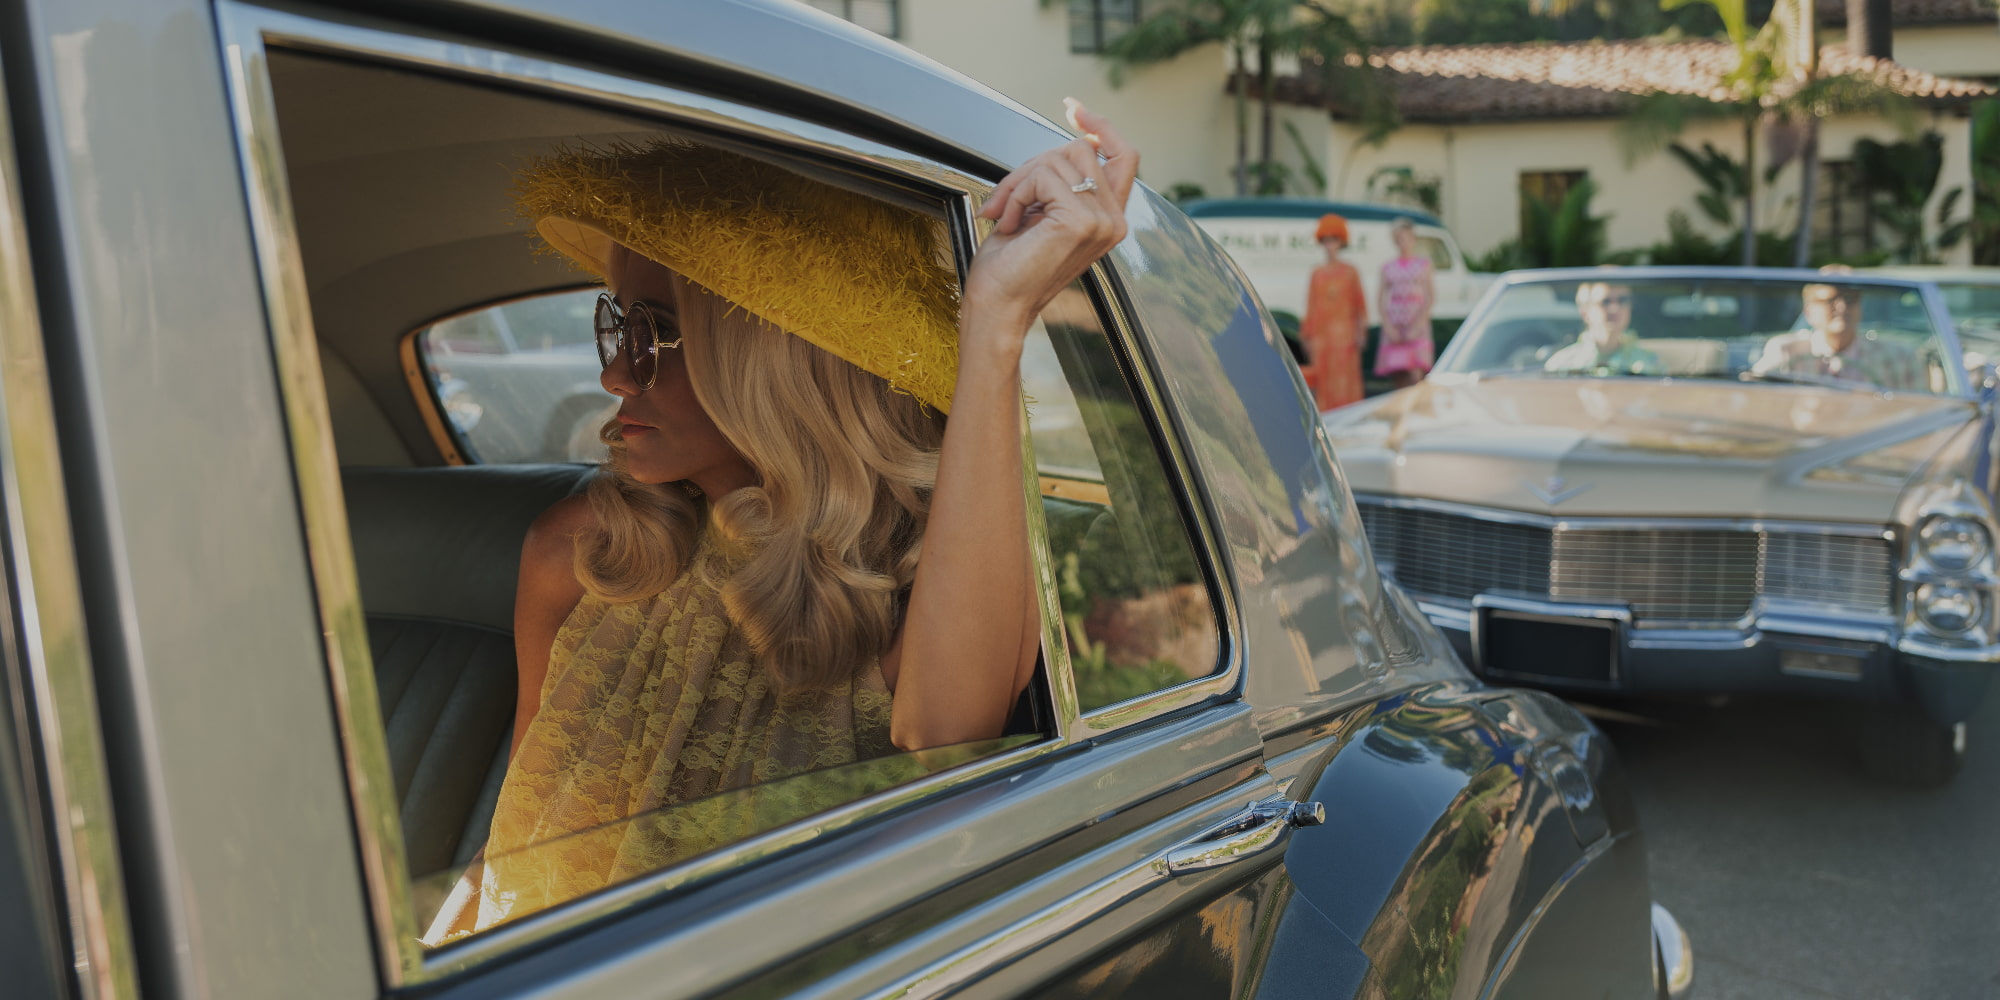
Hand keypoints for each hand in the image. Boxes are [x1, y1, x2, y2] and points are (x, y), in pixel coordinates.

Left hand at [963, 102, 1137, 336]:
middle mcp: (1115, 220)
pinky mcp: (1081, 221)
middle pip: (1080, 149)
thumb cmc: (1011, 266)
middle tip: (1006, 199)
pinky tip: (1011, 224)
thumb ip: (1060, 180)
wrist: (998, 305)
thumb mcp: (1041, 210)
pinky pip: (1043, 177)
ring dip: (1020, 181)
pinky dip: (1016, 194)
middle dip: (1033, 165)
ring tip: (1009, 215)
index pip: (1124, 155)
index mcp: (1110, 218)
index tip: (1074, 108)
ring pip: (1059, 158)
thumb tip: (1071, 136)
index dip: (1101, 126)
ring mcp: (1103, 222)